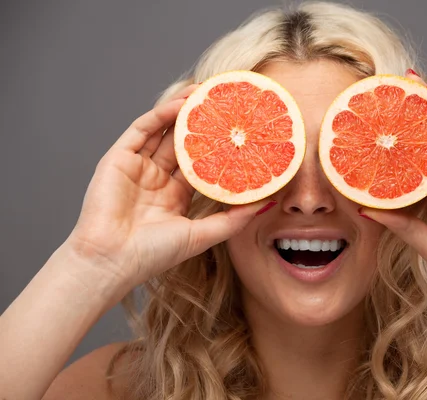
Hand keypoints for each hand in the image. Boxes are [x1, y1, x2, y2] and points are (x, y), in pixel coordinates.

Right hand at [66, 85, 270, 290]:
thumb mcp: (202, 235)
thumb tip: (267, 203)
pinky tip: (181, 104)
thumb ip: (233, 218)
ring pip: (163, 130)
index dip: (219, 146)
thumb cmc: (154, 254)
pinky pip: (142, 130)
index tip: (241, 130)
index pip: (201, 163)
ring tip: (205, 92)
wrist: (112, 260)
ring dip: (182, 110)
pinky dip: (161, 115)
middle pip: (183, 142)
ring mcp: (138, 167)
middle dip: (202, 122)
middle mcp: (157, 178)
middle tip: (224, 103)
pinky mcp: (119, 158)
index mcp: (175, 196)